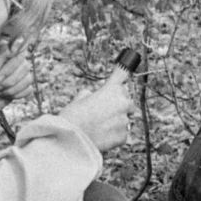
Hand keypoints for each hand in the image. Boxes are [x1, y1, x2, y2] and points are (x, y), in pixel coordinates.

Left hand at [0, 42, 32, 125]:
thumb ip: (1, 53)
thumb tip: (16, 40)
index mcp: (4, 55)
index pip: (20, 53)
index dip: (11, 66)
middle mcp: (13, 63)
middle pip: (25, 67)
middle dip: (9, 80)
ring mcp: (18, 75)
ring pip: (28, 79)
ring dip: (11, 89)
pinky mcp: (21, 88)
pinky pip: (28, 89)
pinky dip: (16, 95)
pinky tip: (4, 96)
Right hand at [15, 78, 134, 153]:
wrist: (70, 141)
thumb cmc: (72, 118)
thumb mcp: (78, 99)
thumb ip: (91, 94)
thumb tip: (95, 96)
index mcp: (111, 90)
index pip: (122, 74)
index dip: (124, 68)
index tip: (130, 58)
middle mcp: (121, 103)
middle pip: (126, 100)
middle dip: (117, 104)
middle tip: (101, 112)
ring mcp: (124, 120)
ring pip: (124, 118)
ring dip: (115, 121)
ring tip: (98, 127)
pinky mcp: (124, 135)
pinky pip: (121, 133)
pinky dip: (113, 135)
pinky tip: (100, 136)